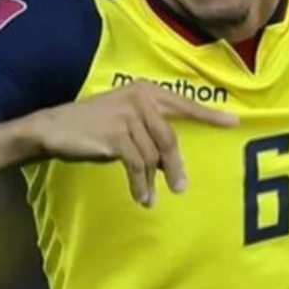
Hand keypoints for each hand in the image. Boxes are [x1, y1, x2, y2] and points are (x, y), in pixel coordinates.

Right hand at [23, 81, 238, 205]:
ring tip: (149, 197)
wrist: (54, 129)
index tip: (234, 123)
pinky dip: (140, 184)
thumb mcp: (126, 124)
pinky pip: (137, 165)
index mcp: (146, 91)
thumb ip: (150, 135)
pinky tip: (141, 196)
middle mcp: (141, 98)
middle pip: (169, 138)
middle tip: (181, 188)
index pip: (184, 104)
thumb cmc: (92, 127)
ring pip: (153, 155)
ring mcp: (128, 114)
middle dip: (176, 166)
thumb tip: (172, 162)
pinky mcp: (116, 134)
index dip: (209, 115)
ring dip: (152, 180)